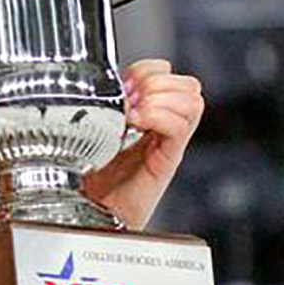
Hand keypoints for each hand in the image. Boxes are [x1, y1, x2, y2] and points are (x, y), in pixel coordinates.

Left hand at [83, 60, 204, 231]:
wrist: (92, 215)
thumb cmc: (93, 180)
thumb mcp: (95, 132)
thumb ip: (104, 107)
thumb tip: (99, 84)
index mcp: (151, 115)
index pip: (168, 73)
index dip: (148, 69)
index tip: (123, 83)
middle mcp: (165, 128)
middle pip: (188, 84)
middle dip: (156, 80)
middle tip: (130, 98)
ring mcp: (170, 144)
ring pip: (192, 100)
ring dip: (160, 97)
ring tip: (135, 112)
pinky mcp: (167, 161)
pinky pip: (180, 126)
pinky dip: (159, 117)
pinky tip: (137, 124)